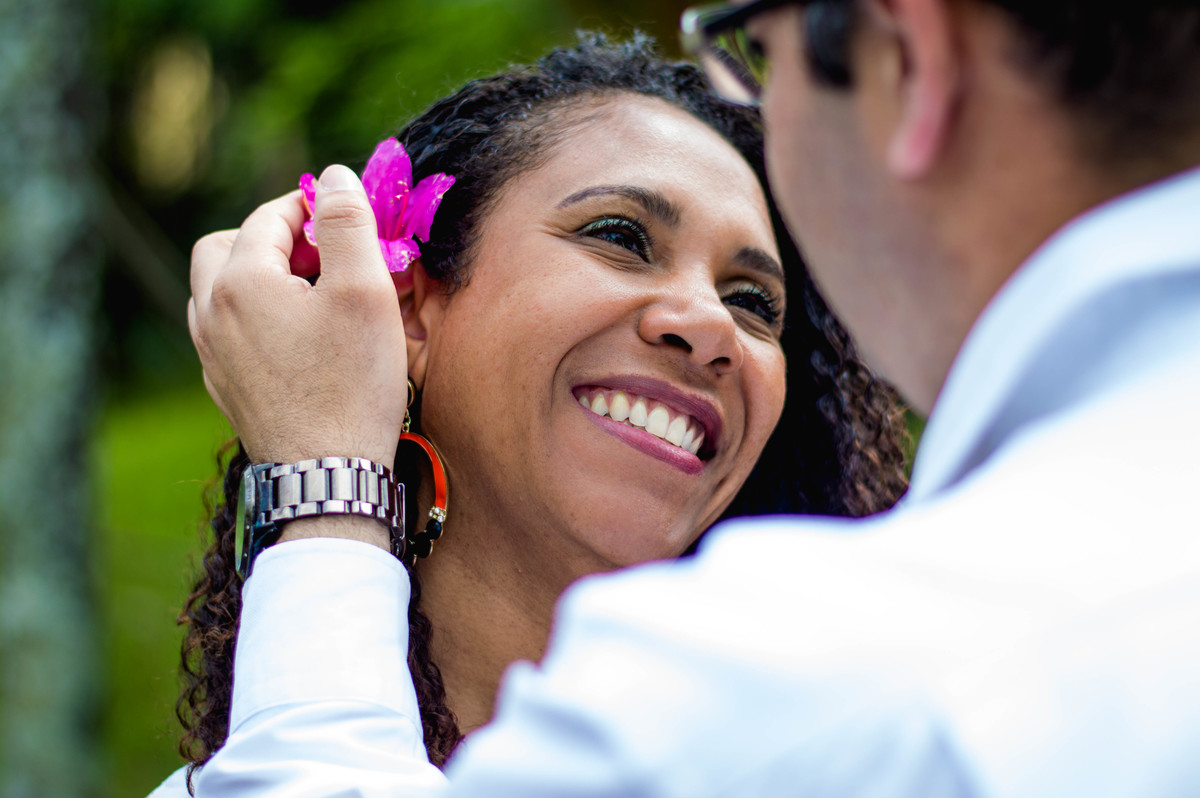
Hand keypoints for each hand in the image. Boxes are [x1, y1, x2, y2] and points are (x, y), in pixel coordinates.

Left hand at [189, 165, 407, 469]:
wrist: (326, 473)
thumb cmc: (352, 382)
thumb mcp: (364, 291)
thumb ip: (348, 223)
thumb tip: (334, 177)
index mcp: (240, 280)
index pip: (270, 216)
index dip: (313, 208)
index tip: (352, 217)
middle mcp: (210, 311)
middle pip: (224, 246)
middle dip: (272, 238)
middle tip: (323, 254)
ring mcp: (211, 353)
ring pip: (219, 289)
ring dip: (259, 277)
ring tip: (313, 295)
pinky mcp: (222, 385)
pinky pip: (227, 330)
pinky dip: (255, 316)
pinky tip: (299, 338)